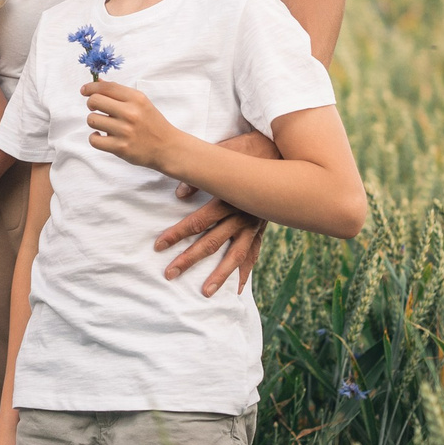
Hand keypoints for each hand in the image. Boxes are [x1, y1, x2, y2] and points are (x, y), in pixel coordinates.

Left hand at [83, 80, 180, 171]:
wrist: (168, 148)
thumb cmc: (151, 123)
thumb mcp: (140, 103)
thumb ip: (119, 92)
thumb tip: (97, 81)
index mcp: (136, 99)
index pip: (107, 87)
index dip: (91, 87)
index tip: (84, 90)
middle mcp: (130, 113)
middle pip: (94, 101)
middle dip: (91, 104)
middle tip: (96, 108)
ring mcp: (125, 131)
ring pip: (92, 120)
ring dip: (95, 122)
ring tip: (105, 125)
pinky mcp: (121, 148)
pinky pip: (94, 140)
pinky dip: (95, 138)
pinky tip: (102, 137)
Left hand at [156, 131, 275, 296]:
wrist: (284, 154)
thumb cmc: (249, 152)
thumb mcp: (224, 155)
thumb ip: (201, 176)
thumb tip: (179, 193)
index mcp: (229, 199)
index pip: (198, 222)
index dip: (177, 234)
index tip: (159, 246)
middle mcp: (242, 216)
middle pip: (211, 243)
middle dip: (190, 259)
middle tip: (170, 274)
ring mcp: (254, 226)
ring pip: (235, 255)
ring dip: (220, 275)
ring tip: (206, 292)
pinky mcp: (261, 229)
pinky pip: (253, 253)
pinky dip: (246, 271)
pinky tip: (238, 288)